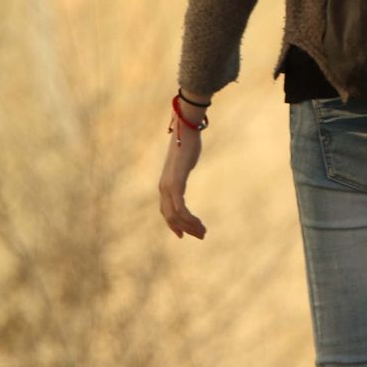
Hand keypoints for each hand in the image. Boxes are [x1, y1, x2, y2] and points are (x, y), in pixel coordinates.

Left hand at [158, 117, 207, 239]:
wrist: (186, 131)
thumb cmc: (188, 144)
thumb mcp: (185, 162)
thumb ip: (183, 169)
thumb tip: (186, 165)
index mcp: (165, 184)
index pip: (166, 211)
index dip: (174, 225)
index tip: (184, 235)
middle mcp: (164, 188)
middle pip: (170, 217)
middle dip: (185, 229)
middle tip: (201, 235)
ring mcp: (168, 186)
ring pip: (175, 216)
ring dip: (189, 226)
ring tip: (203, 232)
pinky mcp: (176, 183)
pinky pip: (180, 208)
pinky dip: (189, 218)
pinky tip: (198, 223)